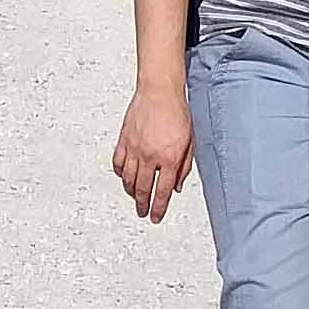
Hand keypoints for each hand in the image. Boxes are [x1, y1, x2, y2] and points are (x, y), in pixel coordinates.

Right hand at [113, 83, 195, 219]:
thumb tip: (177, 185)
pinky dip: (120, 174)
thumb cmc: (176, 112)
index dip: (158, 208)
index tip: (155, 217)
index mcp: (169, 158)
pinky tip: (124, 177)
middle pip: (143, 189)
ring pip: (129, 180)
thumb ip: (183, 166)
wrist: (159, 91)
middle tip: (143, 212)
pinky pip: (118, 164)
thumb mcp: (189, 142)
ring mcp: (135, 149)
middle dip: (143, 205)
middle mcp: (150, 156)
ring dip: (131, 192)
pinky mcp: (124, 140)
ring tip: (135, 197)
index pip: (162, 191)